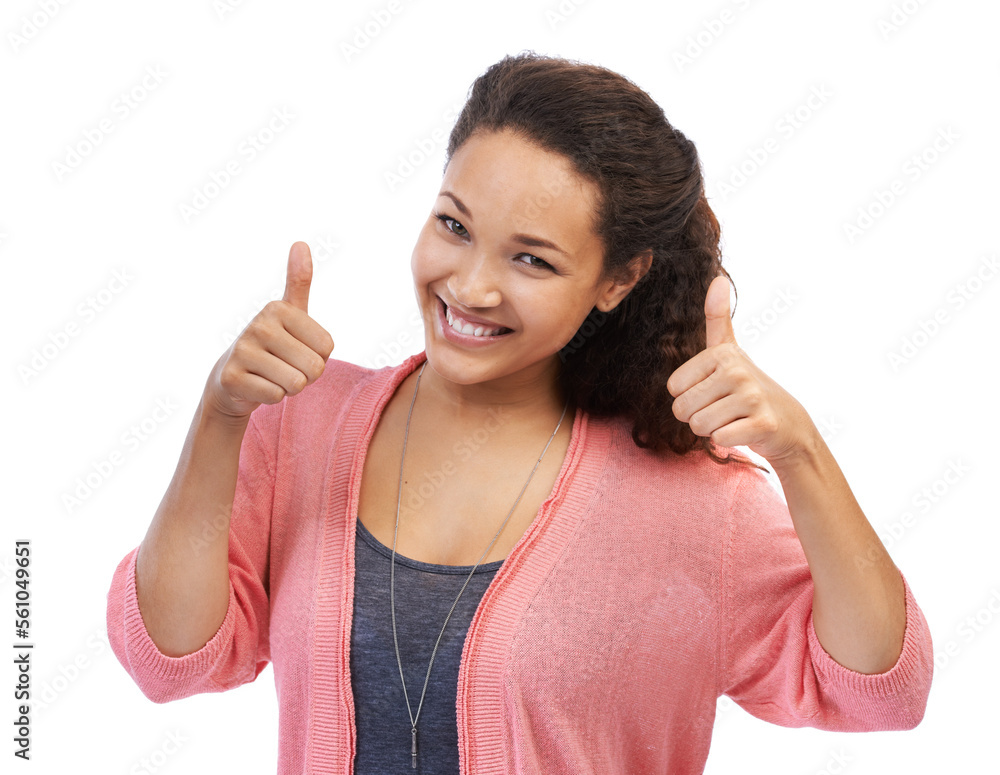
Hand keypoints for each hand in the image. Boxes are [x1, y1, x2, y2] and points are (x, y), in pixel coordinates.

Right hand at [204, 242, 334, 422]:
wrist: (233, 379)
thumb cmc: (273, 345)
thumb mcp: (290, 313)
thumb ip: (299, 281)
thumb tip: (300, 242)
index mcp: (279, 308)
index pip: (327, 348)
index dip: (318, 358)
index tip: (297, 350)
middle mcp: (258, 324)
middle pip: (314, 367)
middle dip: (306, 376)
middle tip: (285, 367)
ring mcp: (242, 350)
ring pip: (296, 383)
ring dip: (289, 388)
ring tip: (272, 376)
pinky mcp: (232, 377)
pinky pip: (275, 396)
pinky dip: (272, 397)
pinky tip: (258, 386)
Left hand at [666, 276, 813, 463]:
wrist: (788, 423)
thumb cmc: (748, 387)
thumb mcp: (730, 350)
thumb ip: (717, 318)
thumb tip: (717, 278)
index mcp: (721, 353)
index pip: (673, 389)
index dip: (689, 397)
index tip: (714, 391)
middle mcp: (737, 371)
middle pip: (682, 409)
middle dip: (698, 416)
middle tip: (723, 409)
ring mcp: (752, 397)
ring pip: (699, 426)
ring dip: (713, 429)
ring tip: (734, 418)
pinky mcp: (762, 424)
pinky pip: (719, 439)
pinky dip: (728, 441)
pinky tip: (745, 430)